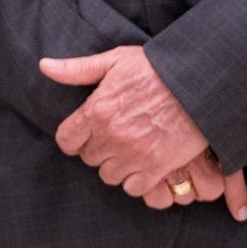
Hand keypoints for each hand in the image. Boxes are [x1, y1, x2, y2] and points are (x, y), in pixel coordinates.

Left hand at [38, 45, 216, 199]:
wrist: (202, 81)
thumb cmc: (159, 67)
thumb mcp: (115, 60)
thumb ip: (78, 69)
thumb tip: (44, 66)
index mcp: (96, 110)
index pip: (67, 140)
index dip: (75, 139)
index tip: (87, 135)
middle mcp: (110, 135)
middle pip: (89, 158)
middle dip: (99, 150)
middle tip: (117, 138)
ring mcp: (133, 153)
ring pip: (109, 175)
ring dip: (118, 166)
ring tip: (132, 151)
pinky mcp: (157, 166)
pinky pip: (134, 188)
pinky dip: (138, 181)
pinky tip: (146, 166)